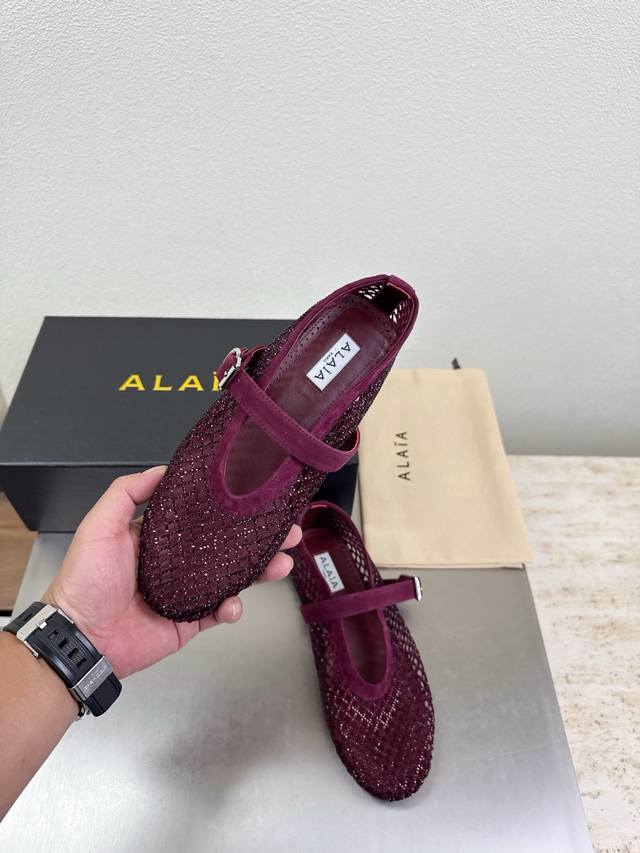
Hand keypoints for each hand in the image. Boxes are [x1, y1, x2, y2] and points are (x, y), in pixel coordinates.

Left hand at [43, 466, 300, 677]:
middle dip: (260, 539)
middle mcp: (176, 562)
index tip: (258, 499)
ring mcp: (186, 592)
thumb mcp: (100, 525)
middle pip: (228, 546)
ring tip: (280, 564)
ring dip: (259, 570)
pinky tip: (234, 604)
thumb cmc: (85, 580)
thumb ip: (127, 492)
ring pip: (233, 577)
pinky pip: (220, 611)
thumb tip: (161, 469)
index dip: (231, 509)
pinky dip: (232, 608)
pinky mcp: (189, 621)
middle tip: (287, 532)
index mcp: (159, 537)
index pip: (203, 517)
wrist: (82, 637)